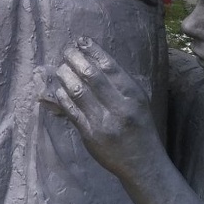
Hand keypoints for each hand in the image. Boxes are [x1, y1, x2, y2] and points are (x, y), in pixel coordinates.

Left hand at [41, 38, 162, 180]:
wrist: (143, 163)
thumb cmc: (139, 126)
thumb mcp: (138, 101)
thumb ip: (119, 83)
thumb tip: (93, 58)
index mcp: (134, 95)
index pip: (109, 66)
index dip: (92, 50)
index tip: (81, 40)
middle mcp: (119, 107)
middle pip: (91, 75)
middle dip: (75, 59)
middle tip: (67, 51)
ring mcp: (103, 122)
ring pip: (78, 91)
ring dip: (65, 75)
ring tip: (60, 67)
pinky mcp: (90, 135)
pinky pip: (71, 110)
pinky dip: (63, 96)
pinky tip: (60, 88)